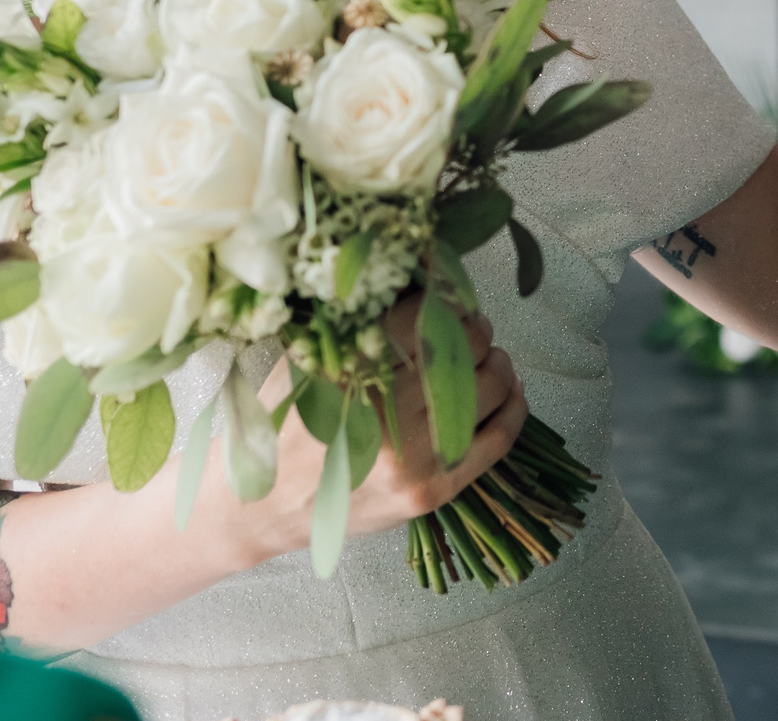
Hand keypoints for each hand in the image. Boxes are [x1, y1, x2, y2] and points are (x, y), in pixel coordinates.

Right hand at [221, 302, 526, 563]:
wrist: (263, 507)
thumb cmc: (286, 423)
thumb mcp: (307, 360)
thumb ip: (360, 321)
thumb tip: (422, 270)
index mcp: (346, 373)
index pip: (421, 315)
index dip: (443, 296)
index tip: (444, 292)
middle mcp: (382, 416)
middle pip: (462, 347)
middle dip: (473, 327)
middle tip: (466, 325)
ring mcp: (411, 459)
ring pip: (489, 388)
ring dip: (497, 362)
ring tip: (483, 357)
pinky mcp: (433, 491)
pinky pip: (498, 440)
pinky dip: (513, 406)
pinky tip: (509, 388)